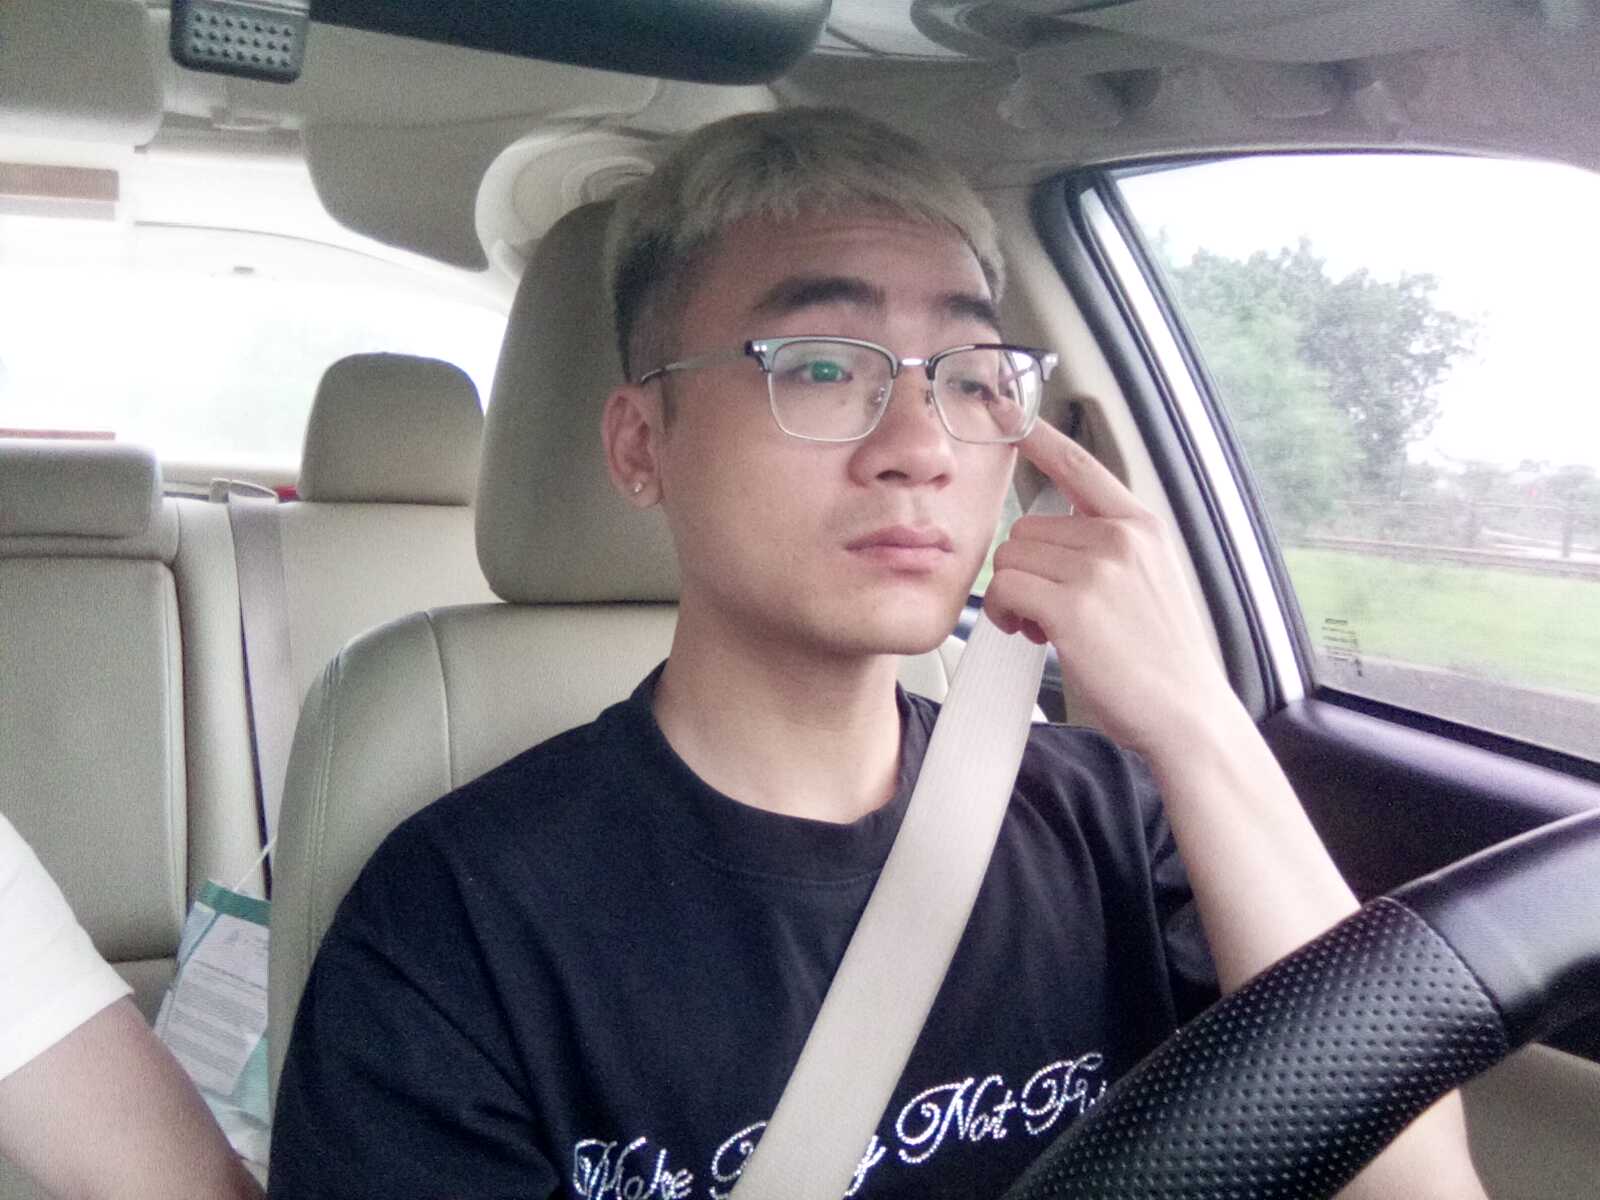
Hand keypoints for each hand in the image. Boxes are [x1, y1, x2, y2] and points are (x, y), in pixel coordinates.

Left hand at [983, 421, 1242, 756]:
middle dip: (1024, 570)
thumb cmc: (1162, 657)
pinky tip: (1030, 633)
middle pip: (1025, 528)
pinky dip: (1004, 614)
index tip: (1007, 409)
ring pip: (1011, 557)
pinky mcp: (1071, 606)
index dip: (1039, 437)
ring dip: (1012, 595)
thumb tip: (1057, 539)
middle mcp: (1119, 538)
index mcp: (1139, 526)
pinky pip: (1005, 589)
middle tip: (1045, 611)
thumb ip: (1110, 549)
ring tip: (1043, 626)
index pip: (1081, 466)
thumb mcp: (1150, 580)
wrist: (1186, 711)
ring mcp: (1096, 569)